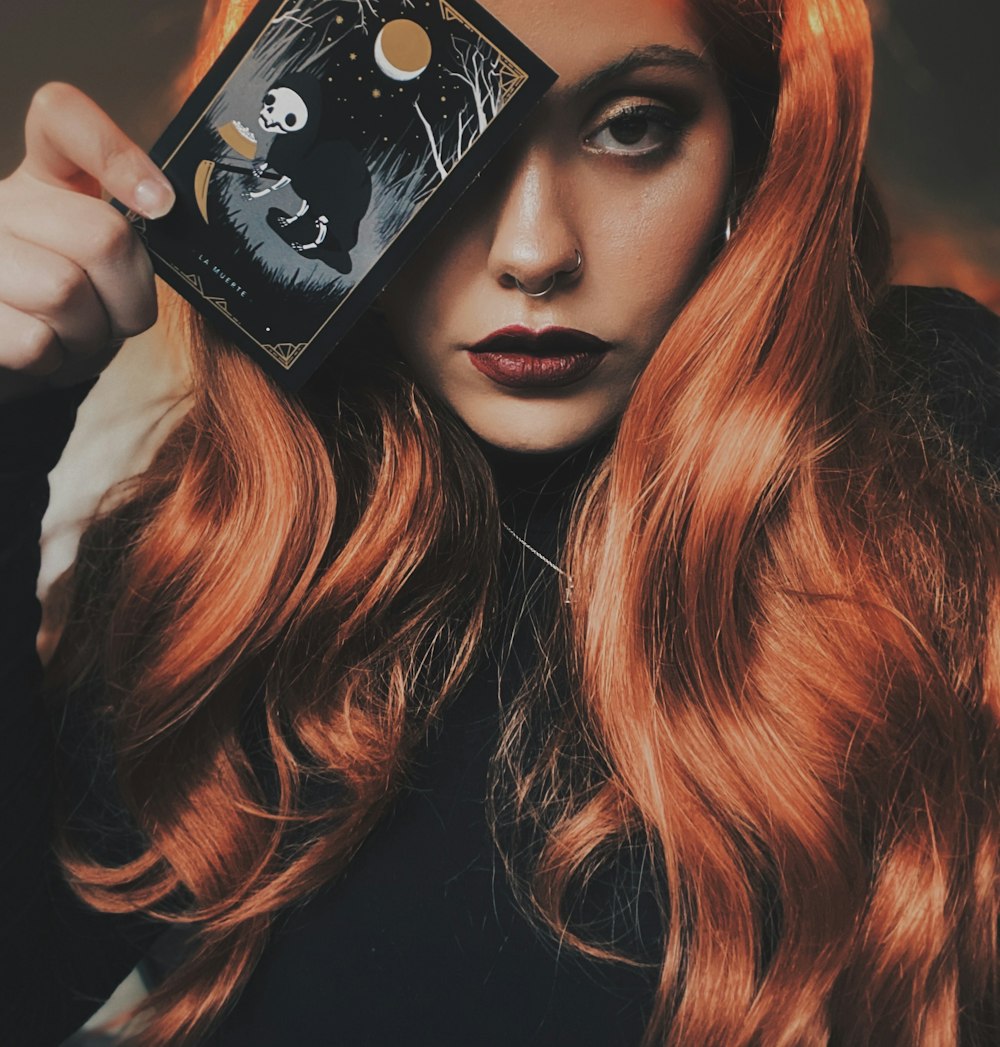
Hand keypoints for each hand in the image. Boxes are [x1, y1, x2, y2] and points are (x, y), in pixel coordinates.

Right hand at [0, 82, 175, 402]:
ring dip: (91, 334)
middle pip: (101, 234)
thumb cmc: (76, 312)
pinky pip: (35, 340)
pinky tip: (45, 353)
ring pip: (65, 291)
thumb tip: (162, 211)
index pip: (62, 116)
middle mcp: (2, 204)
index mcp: (43, 178)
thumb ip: (133, 237)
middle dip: (130, 295)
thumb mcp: (109, 266)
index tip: (160, 205)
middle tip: (114, 314)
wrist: (18, 360)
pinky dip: (56, 361)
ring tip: (76, 335)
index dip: (116, 154)